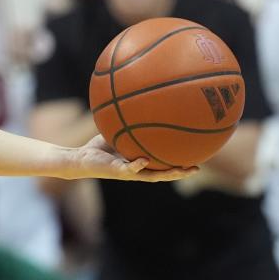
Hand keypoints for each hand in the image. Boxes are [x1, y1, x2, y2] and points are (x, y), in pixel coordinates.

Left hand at [65, 134, 197, 182]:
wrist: (80, 159)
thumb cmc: (99, 147)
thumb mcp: (118, 131)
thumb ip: (128, 121)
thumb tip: (139, 103)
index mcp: (141, 162)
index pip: (163, 164)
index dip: (179, 162)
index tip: (196, 157)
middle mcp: (138, 170)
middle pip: (164, 173)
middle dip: (180, 172)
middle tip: (197, 168)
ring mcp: (128, 172)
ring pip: (151, 176)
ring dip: (166, 174)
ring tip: (180, 170)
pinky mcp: (116, 171)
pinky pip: (129, 169)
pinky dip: (137, 165)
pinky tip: (145, 160)